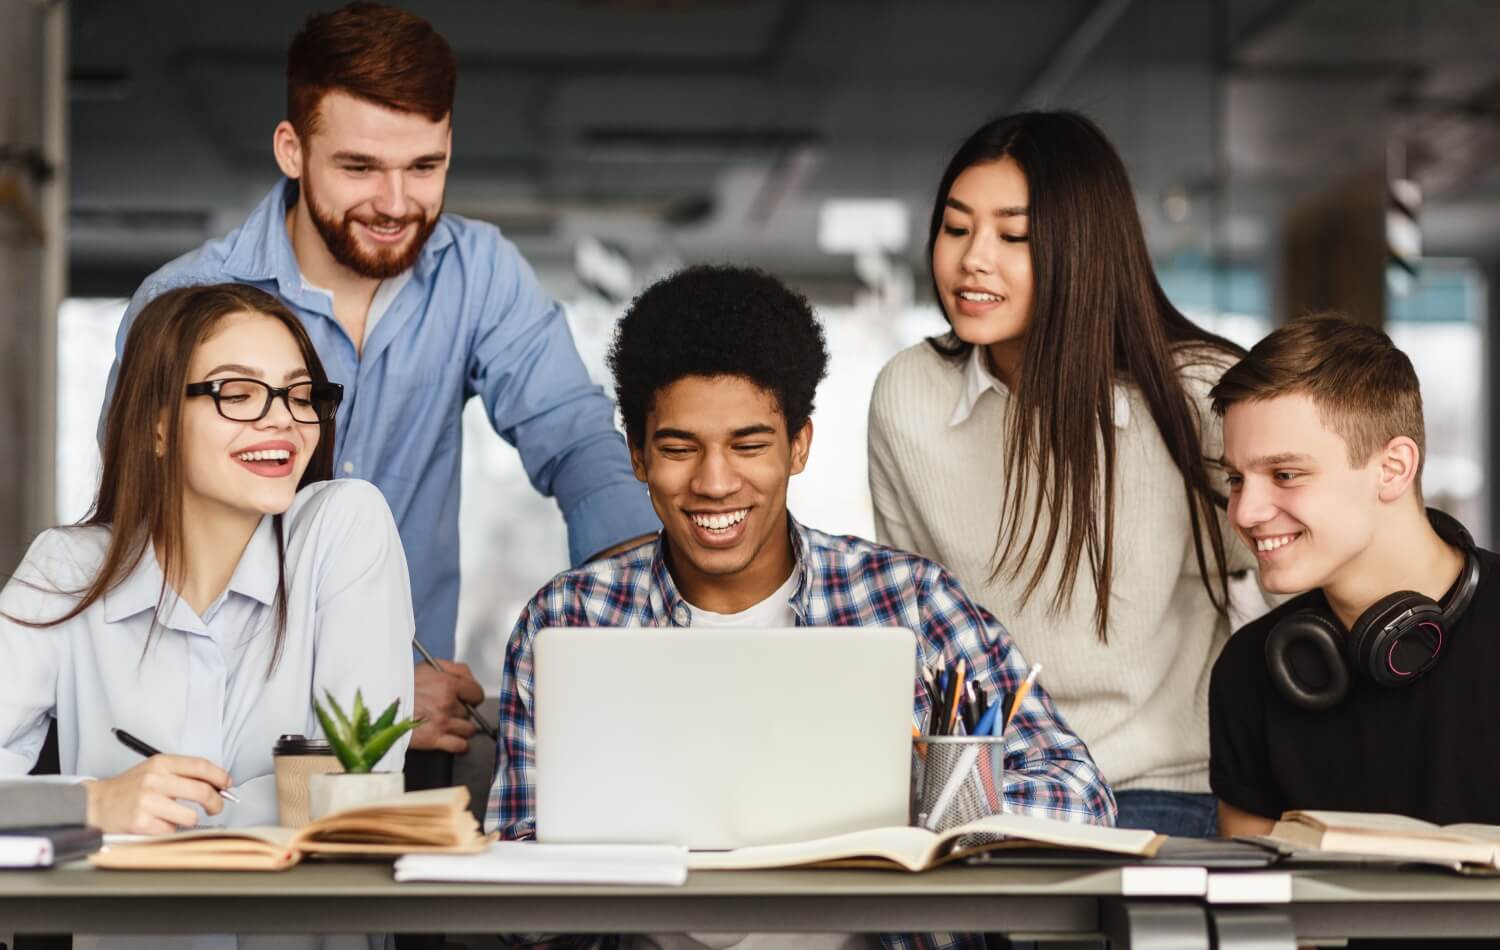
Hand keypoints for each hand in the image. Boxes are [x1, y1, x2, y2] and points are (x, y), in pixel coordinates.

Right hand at [85, 755, 231, 834]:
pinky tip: (157, 823)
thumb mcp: (154, 771)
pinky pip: (172, 831)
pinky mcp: (141, 823)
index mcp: (161, 763)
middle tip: (216, 807)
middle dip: (216, 802)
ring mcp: (148, 802)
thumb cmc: (129, 789)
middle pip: (202, 791)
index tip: (227, 784)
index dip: (220, 776)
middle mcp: (155, 780)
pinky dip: (169, 830)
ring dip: (188, 820)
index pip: (201, 766)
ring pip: (190, 816)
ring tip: (176, 816)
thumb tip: (217, 783)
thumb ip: (182, 774)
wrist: (95, 804)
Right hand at [411, 659, 484, 753]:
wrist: (380, 702)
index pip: (477, 694)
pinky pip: (460, 746)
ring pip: (468, 729)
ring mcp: (441, 723)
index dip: (473, 696)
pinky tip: (453, 739)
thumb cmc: (402, 683)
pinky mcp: (433, 739)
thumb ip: (455, 669)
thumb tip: (470, 680)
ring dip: (461, 728)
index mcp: (447, 684)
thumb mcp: (429, 666)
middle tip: (449, 709)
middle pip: (470, 712)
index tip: (469, 699)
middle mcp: (446, 704)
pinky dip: (460, 744)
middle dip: (462, 711)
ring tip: (450, 724)